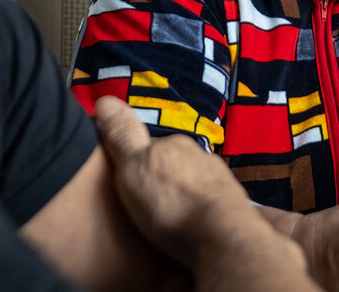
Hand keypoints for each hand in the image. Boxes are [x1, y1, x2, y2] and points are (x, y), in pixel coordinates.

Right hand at [95, 96, 318, 291]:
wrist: (220, 238)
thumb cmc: (171, 204)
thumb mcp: (134, 168)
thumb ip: (123, 136)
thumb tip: (105, 99)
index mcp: (175, 144)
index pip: (151, 144)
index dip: (137, 159)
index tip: (128, 178)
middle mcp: (200, 156)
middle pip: (175, 162)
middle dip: (163, 176)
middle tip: (147, 200)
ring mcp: (220, 179)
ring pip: (194, 181)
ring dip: (183, 193)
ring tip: (169, 215)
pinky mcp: (233, 205)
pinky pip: (210, 201)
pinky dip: (200, 208)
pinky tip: (193, 223)